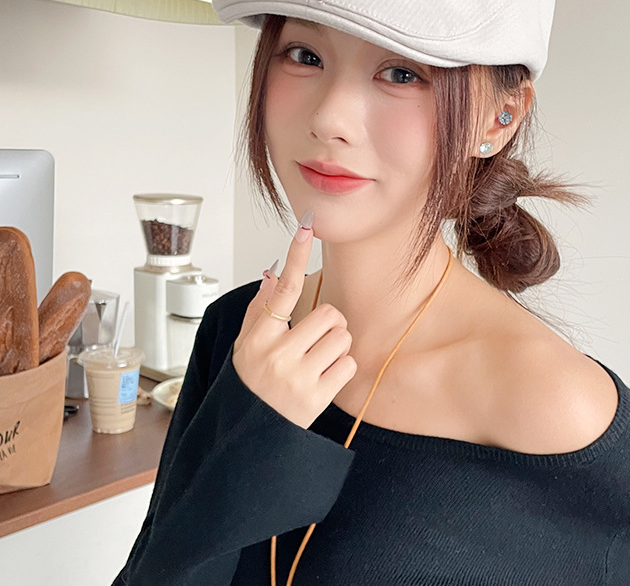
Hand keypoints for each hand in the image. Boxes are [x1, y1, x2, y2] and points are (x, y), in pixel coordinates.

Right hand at [232, 214, 356, 428]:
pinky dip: (341, 370)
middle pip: (329, 314)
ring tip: (317, 363)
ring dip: (337, 348)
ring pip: (343, 337)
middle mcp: (276, 355)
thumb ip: (259, 310)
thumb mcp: (244, 347)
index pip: (281, 289)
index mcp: (257, 338)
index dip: (295, 255)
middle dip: (330, 325)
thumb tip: (272, 273)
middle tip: (316, 341)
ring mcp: (296, 377)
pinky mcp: (316, 398)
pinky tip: (323, 380)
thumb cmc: (249, 387)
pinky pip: (348, 365)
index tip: (306, 227)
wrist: (249, 439)